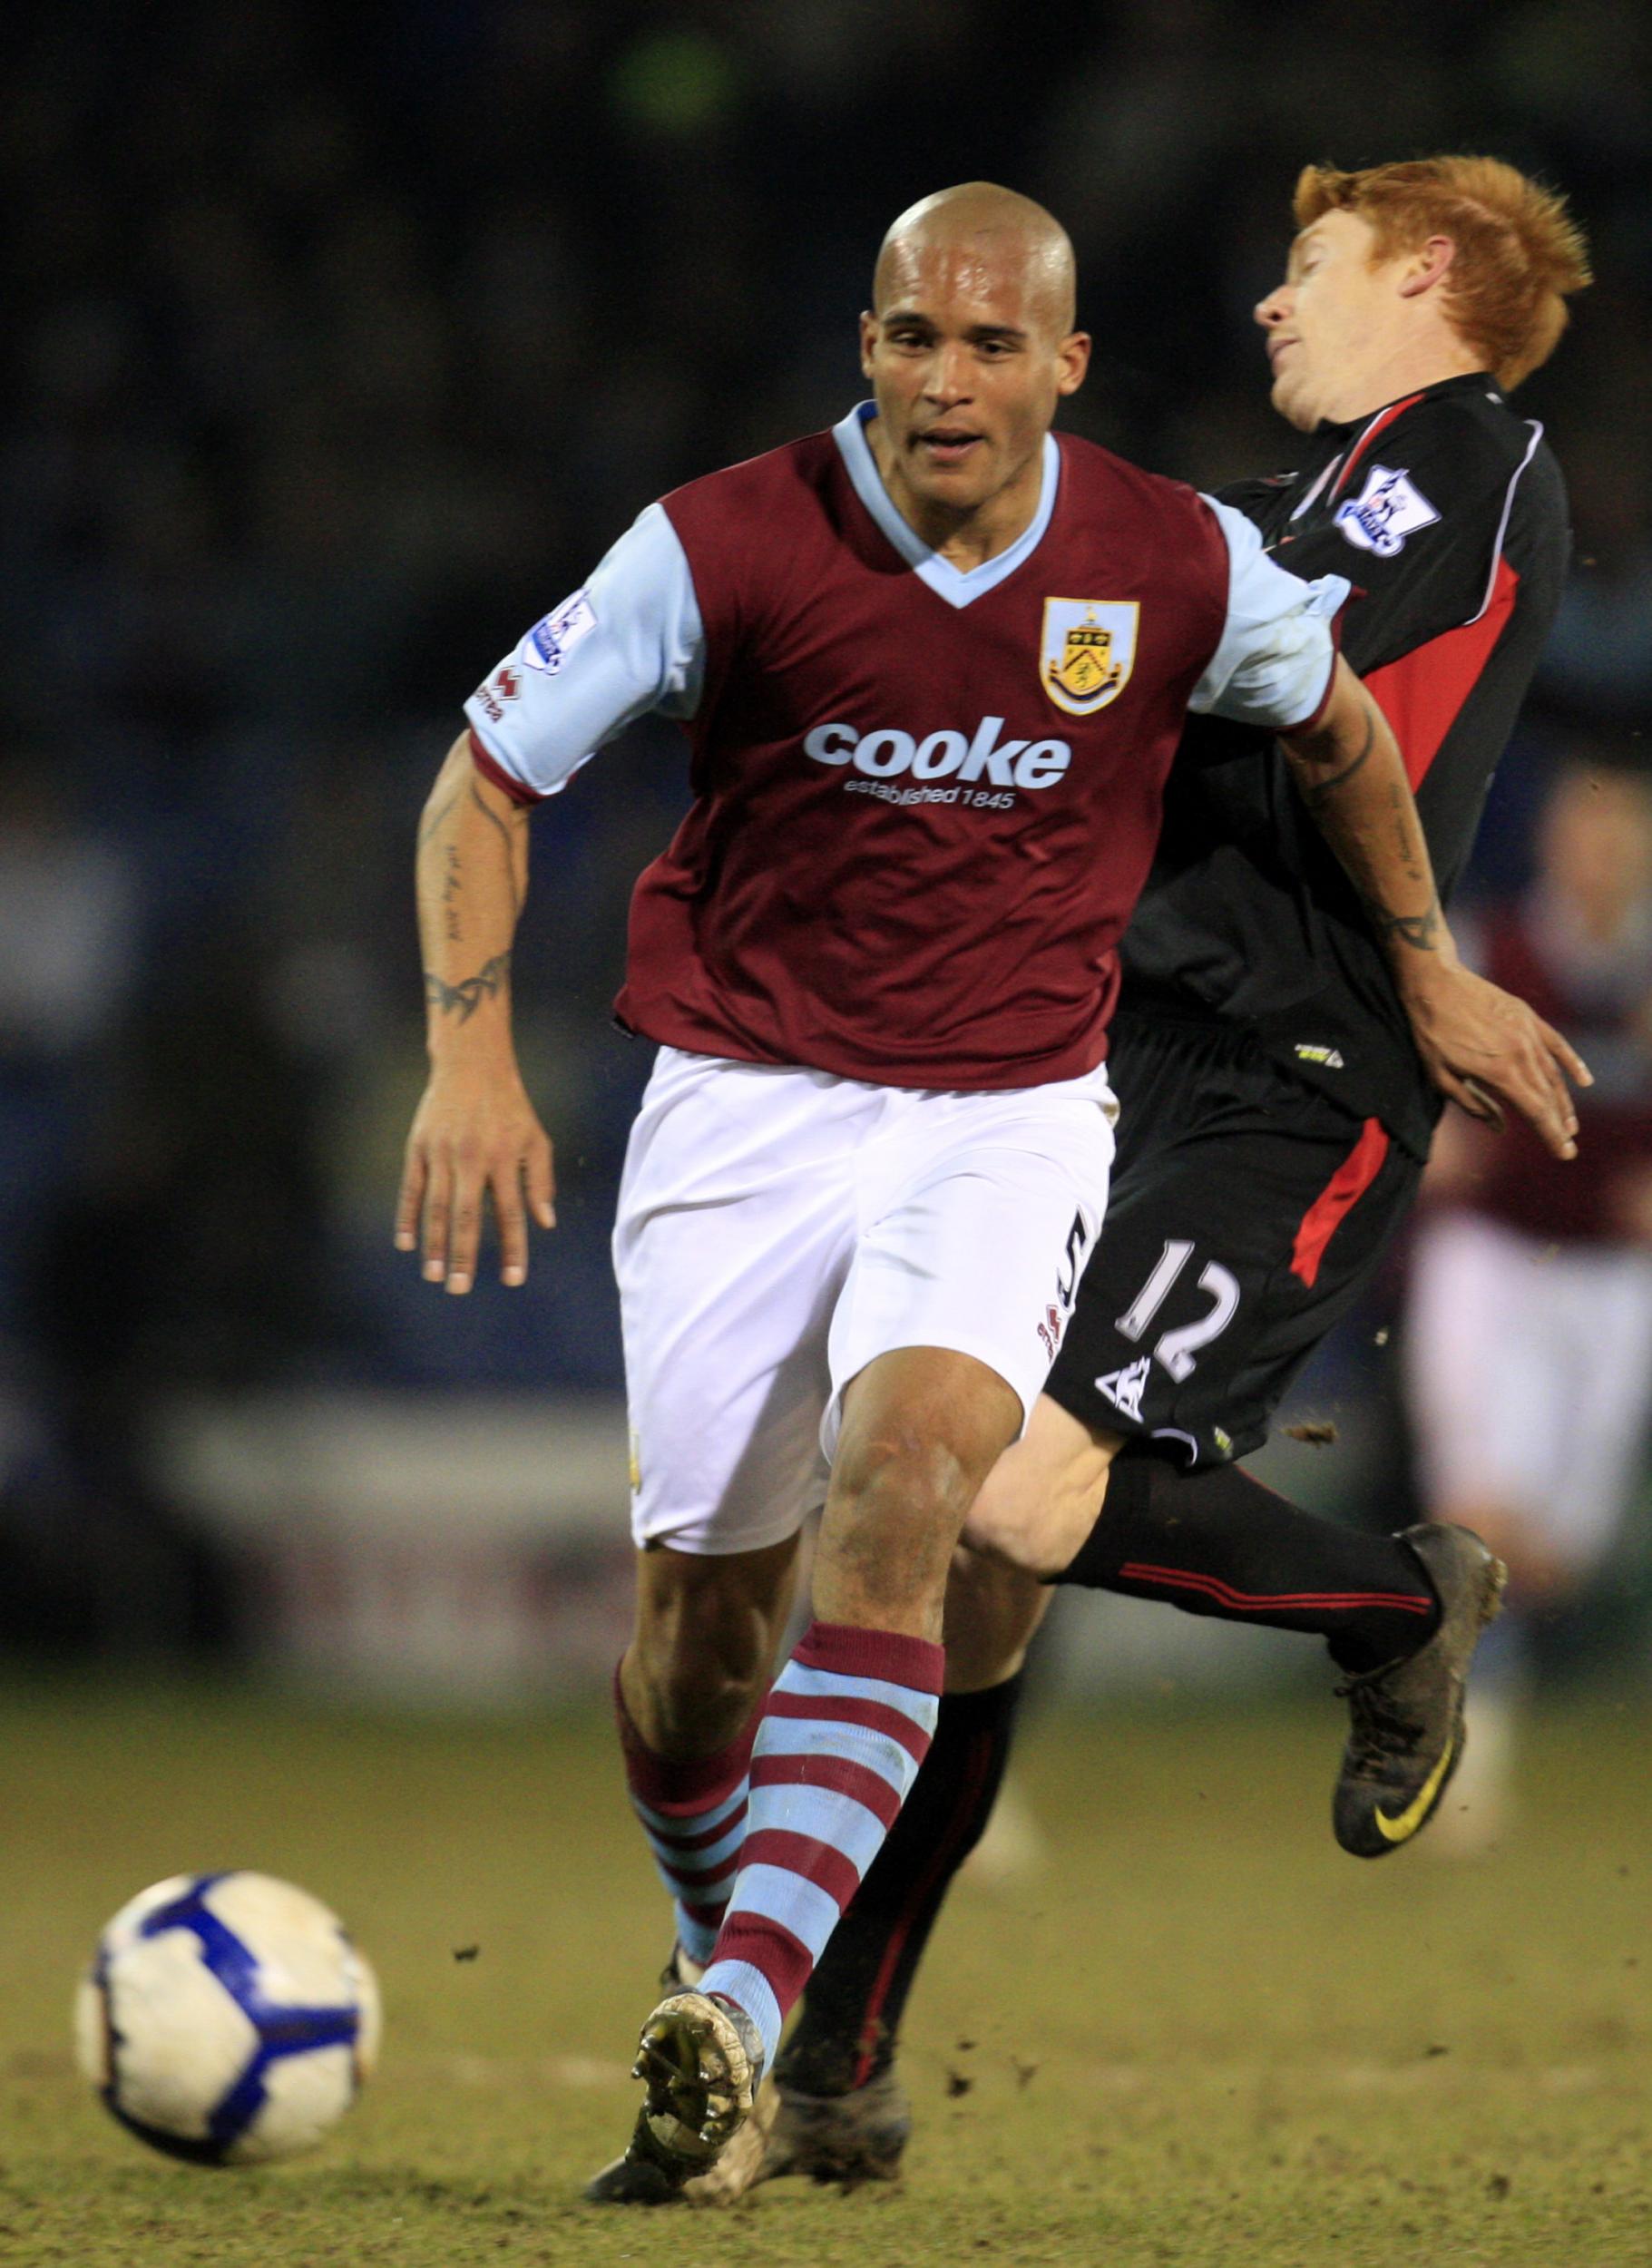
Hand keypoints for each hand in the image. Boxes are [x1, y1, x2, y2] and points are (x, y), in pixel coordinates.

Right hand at [395, 1062, 555, 1292]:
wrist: (472, 1064)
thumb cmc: (510, 1107)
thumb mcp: (536, 1140)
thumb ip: (540, 1181)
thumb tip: (545, 1224)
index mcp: (505, 1159)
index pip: (510, 1213)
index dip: (512, 1248)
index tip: (512, 1280)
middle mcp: (472, 1158)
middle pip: (467, 1216)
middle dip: (464, 1255)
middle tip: (460, 1289)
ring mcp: (442, 1153)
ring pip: (436, 1207)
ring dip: (435, 1244)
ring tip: (435, 1275)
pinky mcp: (419, 1147)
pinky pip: (411, 1188)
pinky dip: (407, 1216)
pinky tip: (406, 1243)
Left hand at [1398, 957, 1591, 1159]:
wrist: (1434, 982)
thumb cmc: (1430, 1033)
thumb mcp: (1441, 1076)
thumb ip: (1473, 1104)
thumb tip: (1499, 1127)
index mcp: (1500, 1073)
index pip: (1535, 1112)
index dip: (1551, 1135)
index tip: (1564, 1153)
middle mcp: (1521, 1053)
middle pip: (1548, 1097)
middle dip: (1559, 1124)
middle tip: (1568, 1145)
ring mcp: (1528, 1033)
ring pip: (1554, 1074)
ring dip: (1564, 1101)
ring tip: (1569, 1123)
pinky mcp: (1528, 1017)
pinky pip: (1557, 1044)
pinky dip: (1571, 1063)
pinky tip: (1583, 1081)